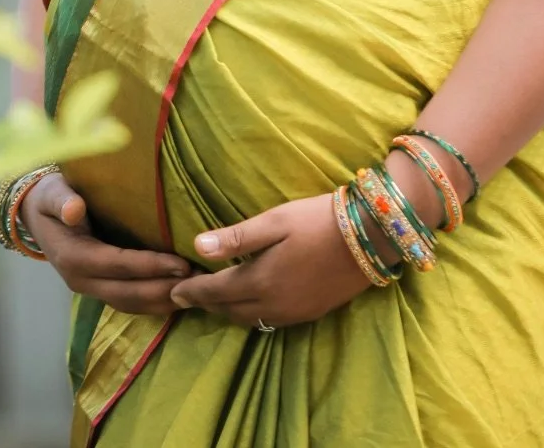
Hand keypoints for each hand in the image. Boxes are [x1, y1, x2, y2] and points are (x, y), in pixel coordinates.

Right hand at [21, 172, 192, 315]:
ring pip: (129, 304)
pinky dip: (154, 304)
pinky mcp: (98, 288)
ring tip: (197, 292)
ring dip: (162, 302)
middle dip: (163, 289)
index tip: (181, 264)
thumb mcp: (53, 191)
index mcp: (71, 256)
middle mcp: (79, 279)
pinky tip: (179, 298)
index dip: (149, 266)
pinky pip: (128, 303)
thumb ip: (62, 200)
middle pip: (126, 293)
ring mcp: (88, 288)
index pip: (117, 265)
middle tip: (200, 281)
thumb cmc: (50, 195)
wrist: (35, 211)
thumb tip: (75, 210)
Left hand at [168, 193, 371, 328]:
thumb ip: (236, 238)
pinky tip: (251, 302)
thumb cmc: (317, 220)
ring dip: (229, 312)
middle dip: (207, 304)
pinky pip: (271, 322)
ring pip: (250, 320)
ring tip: (215, 300)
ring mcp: (294, 313)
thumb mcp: (274, 221)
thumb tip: (197, 246)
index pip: (215, 292)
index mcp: (260, 281)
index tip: (173, 293)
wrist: (370, 236)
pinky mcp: (311, 313)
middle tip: (189, 297)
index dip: (192, 293)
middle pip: (230, 311)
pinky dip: (252, 315)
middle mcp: (273, 304)